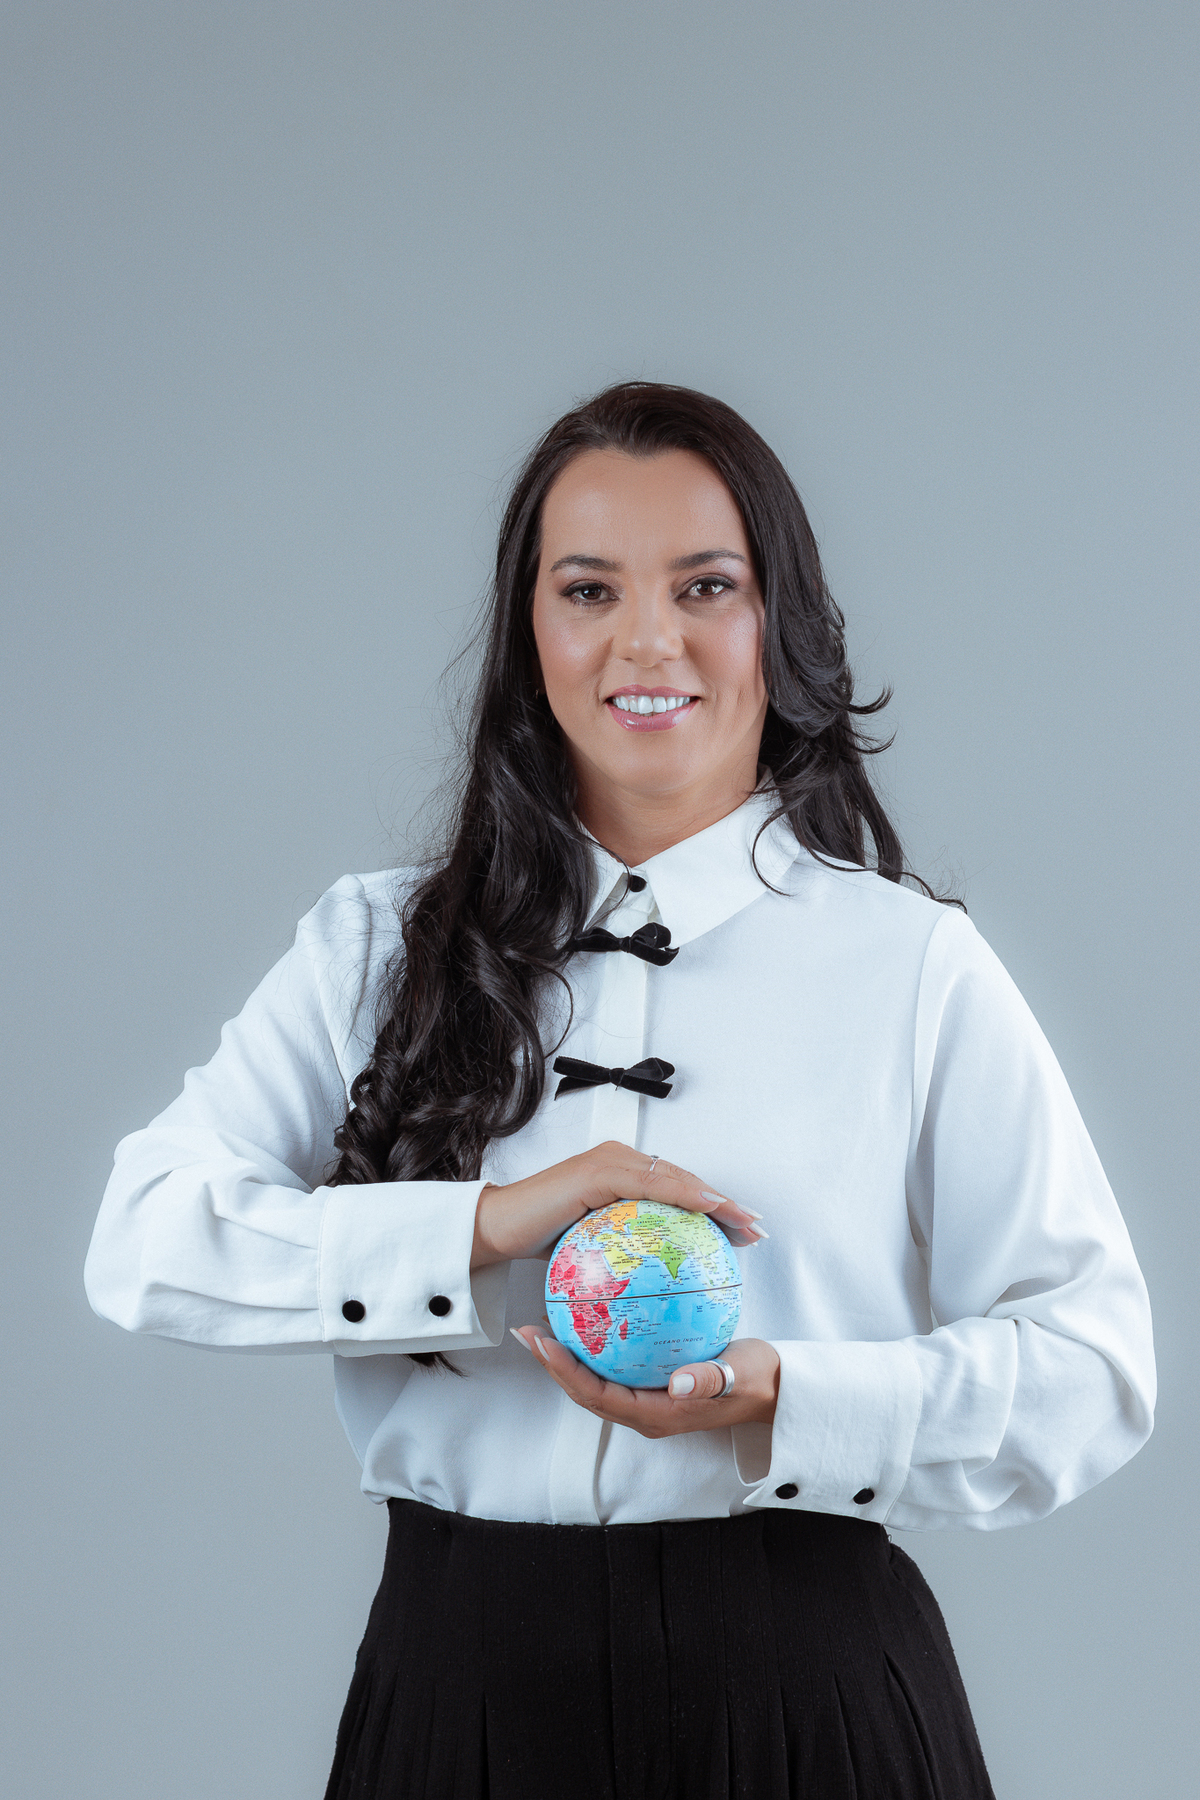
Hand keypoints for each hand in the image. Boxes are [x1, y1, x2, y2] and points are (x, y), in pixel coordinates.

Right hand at [471, 1141, 767, 1267]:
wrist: (497, 1229)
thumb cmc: (539, 1238)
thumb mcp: (591, 1251)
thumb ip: (621, 1252)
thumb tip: (654, 1282)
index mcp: (619, 1174)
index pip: (675, 1190)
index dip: (712, 1207)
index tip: (741, 1232)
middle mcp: (618, 1160)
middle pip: (683, 1180)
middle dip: (723, 1203)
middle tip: (755, 1228)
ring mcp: (608, 1161)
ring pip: (674, 1177)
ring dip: (714, 1198)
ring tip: (743, 1222)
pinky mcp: (596, 1170)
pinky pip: (650, 1182)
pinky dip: (683, 1194)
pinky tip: (707, 1209)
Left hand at [511, 1328, 780, 1435]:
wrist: (777, 1388)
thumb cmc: (759, 1380)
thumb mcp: (739, 1376)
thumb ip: (709, 1380)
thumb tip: (677, 1383)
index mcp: (658, 1414)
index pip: (598, 1396)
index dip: (565, 1372)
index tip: (542, 1342)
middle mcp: (647, 1412)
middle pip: (586, 1392)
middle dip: (553, 1365)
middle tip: (528, 1332)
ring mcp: (649, 1401)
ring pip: (596, 1383)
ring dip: (568, 1358)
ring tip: (544, 1325)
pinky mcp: (655, 1386)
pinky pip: (616, 1369)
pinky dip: (596, 1348)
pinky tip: (590, 1317)